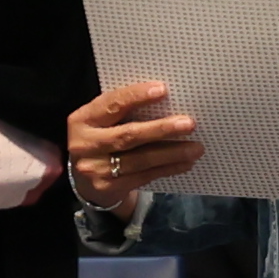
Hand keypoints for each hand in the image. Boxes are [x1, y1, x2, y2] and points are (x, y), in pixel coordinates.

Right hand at [67, 75, 201, 216]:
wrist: (84, 179)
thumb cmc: (102, 137)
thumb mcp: (102, 121)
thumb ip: (123, 111)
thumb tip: (167, 100)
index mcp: (82, 119)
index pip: (111, 104)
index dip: (136, 96)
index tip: (163, 90)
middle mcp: (84, 144)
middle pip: (128, 135)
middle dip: (161, 129)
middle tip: (189, 124)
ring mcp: (95, 169)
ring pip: (140, 160)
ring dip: (172, 153)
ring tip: (196, 148)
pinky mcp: (107, 188)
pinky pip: (144, 177)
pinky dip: (167, 168)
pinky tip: (185, 163)